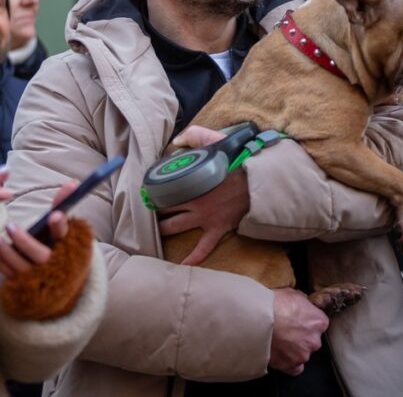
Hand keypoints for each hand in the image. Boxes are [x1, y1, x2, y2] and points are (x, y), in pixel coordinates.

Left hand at [0, 181, 75, 276]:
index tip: (54, 216)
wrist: (57, 276)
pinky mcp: (25, 285)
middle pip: (41, 256)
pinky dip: (3, 265)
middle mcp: (54, 263)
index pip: (64, 234)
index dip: (59, 225)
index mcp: (65, 245)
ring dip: (7, 252)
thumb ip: (62, 204)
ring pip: (22, 267)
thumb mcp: (59, 225)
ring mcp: (39, 277)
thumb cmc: (55, 244)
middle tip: (9, 226)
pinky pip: (12, 277)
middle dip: (24, 241)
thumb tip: (73, 182)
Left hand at [157, 125, 249, 265]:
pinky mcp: (217, 228)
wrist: (259, 180)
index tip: (144, 192)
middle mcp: (193, 202)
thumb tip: (176, 141)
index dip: (152, 191)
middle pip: (164, 210)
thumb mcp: (215, 140)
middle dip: (153, 211)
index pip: (163, 189)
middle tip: (144, 212)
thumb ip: (194, 135)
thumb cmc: (237, 160)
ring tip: (151, 232)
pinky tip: (181, 266)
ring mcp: (205, 218)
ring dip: (162, 230)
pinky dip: (193, 259)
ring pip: (175, 227)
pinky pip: (203, 248)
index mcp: (190, 182)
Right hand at [269, 289, 329, 375]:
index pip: (319, 323)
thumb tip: (303, 303)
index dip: (308, 321)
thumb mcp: (292, 294)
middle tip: (286, 329)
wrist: (257, 319)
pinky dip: (289, 363)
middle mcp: (314, 340)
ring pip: (302, 353)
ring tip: (278, 340)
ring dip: (293, 348)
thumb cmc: (273, 305)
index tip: (299, 319)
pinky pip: (294, 368)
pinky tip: (281, 355)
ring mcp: (302, 355)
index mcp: (318, 322)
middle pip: (312, 340)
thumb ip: (302, 302)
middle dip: (301, 336)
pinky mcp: (289, 365)